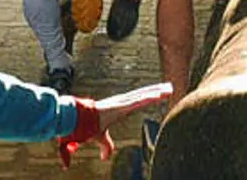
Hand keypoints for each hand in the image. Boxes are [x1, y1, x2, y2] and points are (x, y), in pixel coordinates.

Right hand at [57, 82, 171, 168]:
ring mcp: (122, 103)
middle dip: (155, 91)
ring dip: (157, 92)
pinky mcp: (122, 106)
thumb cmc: (85, 126)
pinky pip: (139, 101)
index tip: (155, 95)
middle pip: (142, 95)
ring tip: (169, 88)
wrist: (76, 120)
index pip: (136, 102)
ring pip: (143, 96)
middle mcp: (121, 103)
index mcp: (118, 109)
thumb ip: (104, 146)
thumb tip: (102, 159)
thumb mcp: (98, 138)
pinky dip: (150, 97)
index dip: (145, 97)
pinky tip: (160, 94)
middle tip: (168, 87)